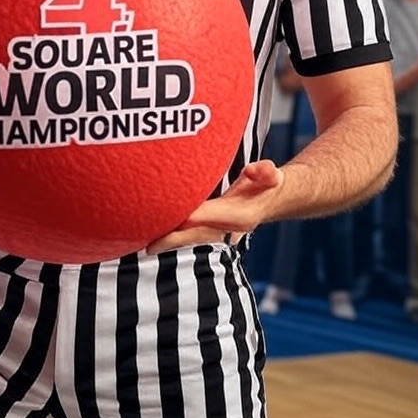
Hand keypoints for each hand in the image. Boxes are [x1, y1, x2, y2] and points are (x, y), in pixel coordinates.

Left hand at [146, 159, 283, 253]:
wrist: (271, 199)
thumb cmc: (267, 184)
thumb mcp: (271, 175)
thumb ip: (266, 172)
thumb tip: (253, 171)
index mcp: (243, 216)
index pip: (217, 216)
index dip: (200, 216)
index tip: (182, 217)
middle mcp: (230, 229)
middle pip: (199, 234)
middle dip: (176, 239)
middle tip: (151, 245)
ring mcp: (221, 232)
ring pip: (192, 238)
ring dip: (171, 242)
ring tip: (146, 246)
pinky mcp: (213, 231)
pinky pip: (190, 235)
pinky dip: (174, 238)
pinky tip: (154, 239)